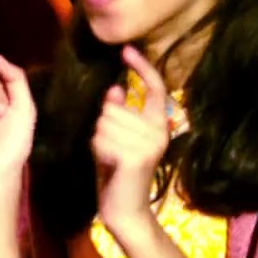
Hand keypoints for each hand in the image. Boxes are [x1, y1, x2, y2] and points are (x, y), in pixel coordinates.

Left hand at [93, 46, 171, 234]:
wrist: (123, 207)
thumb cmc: (117, 170)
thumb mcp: (116, 137)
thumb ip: (119, 114)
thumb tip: (116, 89)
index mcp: (158, 124)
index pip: (155, 88)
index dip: (142, 68)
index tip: (126, 50)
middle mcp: (159, 132)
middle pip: (113, 107)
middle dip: (103, 125)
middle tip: (111, 148)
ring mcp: (149, 144)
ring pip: (104, 121)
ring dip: (99, 139)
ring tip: (110, 156)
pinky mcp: (136, 156)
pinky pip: (102, 137)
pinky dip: (98, 149)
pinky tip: (108, 163)